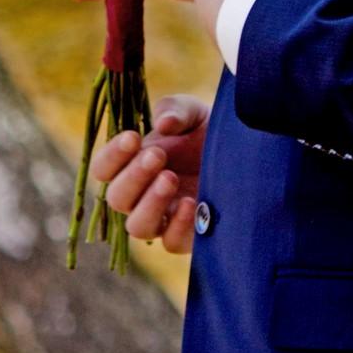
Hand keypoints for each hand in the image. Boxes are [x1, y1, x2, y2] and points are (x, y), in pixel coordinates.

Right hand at [89, 94, 208, 252]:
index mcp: (133, 165)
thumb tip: (163, 124)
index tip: (132, 137)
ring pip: (138, 226)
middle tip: (158, 155)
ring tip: (170, 178)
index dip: (112, 155)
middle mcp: (142, 195)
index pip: (103, 169)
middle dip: (134, 175)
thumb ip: (175, 110)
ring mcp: (165, 218)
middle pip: (117, 199)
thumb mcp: (195, 113)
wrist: (248, 153)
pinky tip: (192, 202)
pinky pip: (171, 242)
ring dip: (150, 203)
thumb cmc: (210, 131)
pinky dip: (177, 225)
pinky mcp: (189, 235)